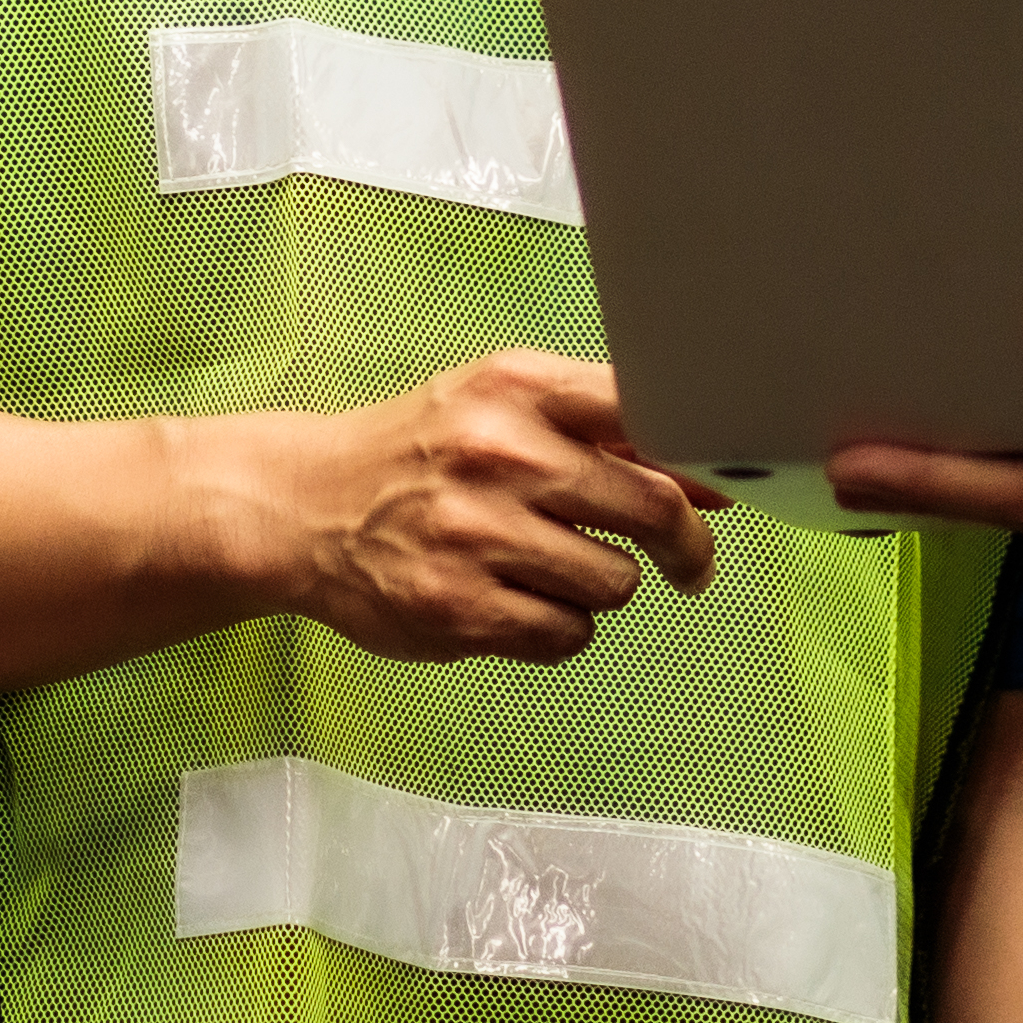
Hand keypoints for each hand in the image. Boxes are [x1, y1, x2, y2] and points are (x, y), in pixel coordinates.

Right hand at [234, 347, 719, 665]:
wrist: (303, 506)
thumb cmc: (419, 453)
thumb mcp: (501, 407)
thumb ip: (603, 434)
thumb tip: (709, 481)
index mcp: (516, 388)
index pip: (649, 418)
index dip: (700, 462)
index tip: (719, 491)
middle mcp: (498, 455)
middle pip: (653, 510)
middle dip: (682, 544)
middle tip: (685, 561)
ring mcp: (476, 535)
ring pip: (615, 583)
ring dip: (599, 584)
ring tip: (549, 566)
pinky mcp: (458, 609)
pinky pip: (567, 634)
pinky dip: (557, 625)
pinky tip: (514, 598)